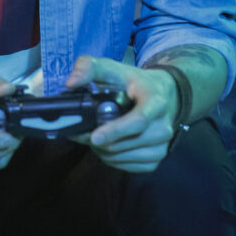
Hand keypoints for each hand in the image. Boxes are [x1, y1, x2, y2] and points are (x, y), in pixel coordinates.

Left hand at [66, 55, 178, 172]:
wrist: (162, 94)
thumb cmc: (132, 82)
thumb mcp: (112, 68)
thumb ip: (89, 67)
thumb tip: (71, 83)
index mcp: (156, 101)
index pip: (138, 121)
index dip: (115, 131)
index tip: (94, 137)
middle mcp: (164, 126)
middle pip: (128, 143)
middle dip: (101, 142)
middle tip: (82, 134)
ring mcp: (162, 145)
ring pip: (125, 157)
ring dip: (104, 152)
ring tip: (94, 139)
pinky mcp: (157, 159)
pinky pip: (130, 167)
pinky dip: (113, 160)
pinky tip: (106, 148)